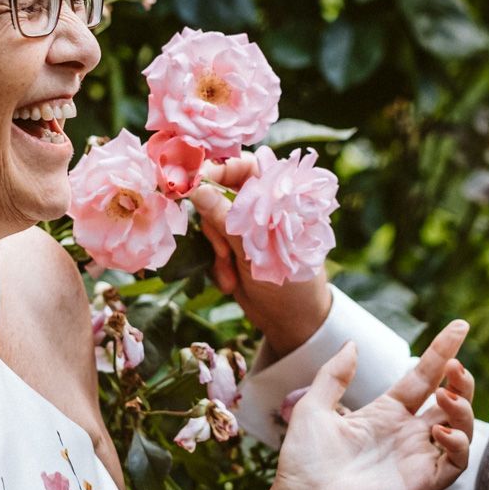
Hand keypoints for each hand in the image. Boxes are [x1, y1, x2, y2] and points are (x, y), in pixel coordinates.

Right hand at [192, 156, 330, 358]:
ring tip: (233, 271)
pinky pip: (208, 247)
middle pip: (218, 194)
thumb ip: (227, 218)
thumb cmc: (292, 281)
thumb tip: (197, 189)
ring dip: (217, 249)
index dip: (218, 170)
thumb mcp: (259, 249)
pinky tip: (231, 282)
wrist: (293, 323)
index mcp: (277, 197)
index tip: (194, 183)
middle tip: (224, 249)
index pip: (243, 166)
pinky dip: (216, 265)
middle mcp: (259, 208)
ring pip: (210, 222)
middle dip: (215, 224)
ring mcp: (244, 230)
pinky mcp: (231, 251)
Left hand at [254, 322, 476, 489]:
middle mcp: (406, 433)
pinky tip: (439, 430)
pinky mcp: (423, 482)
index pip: (424, 376)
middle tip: (456, 365)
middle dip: (461, 379)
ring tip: (445, 394)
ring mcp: (417, 457)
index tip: (459, 326)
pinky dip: (458, 443)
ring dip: (462, 406)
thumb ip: (334, 374)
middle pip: (450, 400)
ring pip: (461, 428)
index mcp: (385, 413)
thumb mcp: (314, 407)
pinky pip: (456, 462)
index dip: (441, 351)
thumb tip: (352, 344)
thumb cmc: (304, 461)